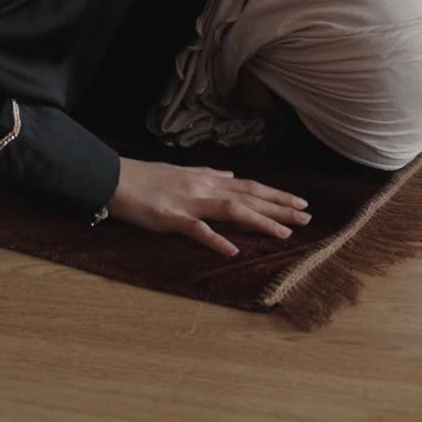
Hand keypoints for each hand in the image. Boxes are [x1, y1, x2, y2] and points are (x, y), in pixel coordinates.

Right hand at [108, 157, 310, 256]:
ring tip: (284, 232)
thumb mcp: (182, 171)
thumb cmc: (146, 177)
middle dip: (279, 207)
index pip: (250, 186)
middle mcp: (204, 187)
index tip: (300, 203)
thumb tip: (230, 175)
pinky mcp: (170, 217)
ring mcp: (188, 202)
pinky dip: (215, 239)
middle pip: (249, 197)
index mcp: (207, 179)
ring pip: (231, 210)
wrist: (114, 177)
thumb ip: (208, 174)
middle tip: (307, 217)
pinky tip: (232, 250)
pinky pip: (196, 229)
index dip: (276, 195)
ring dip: (260, 220)